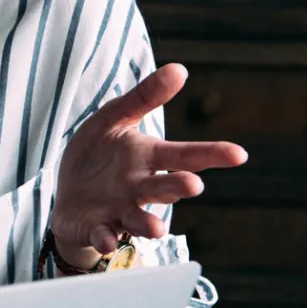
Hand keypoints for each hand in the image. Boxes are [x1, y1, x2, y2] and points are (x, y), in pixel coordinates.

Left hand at [52, 64, 247, 257]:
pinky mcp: (95, 227)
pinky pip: (102, 234)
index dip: (211, 154)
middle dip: (178, 186)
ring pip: (137, 218)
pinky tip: (106, 239)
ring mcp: (118, 210)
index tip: (238, 154)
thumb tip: (179, 68)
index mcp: (148, 158)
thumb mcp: (115, 118)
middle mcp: (139, 187)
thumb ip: (144, 97)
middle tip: (192, 185)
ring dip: (146, 223)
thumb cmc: (99, 153)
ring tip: (157, 229)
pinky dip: (105, 238)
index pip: (185, 155)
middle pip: (164, 187)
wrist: (68, 191)